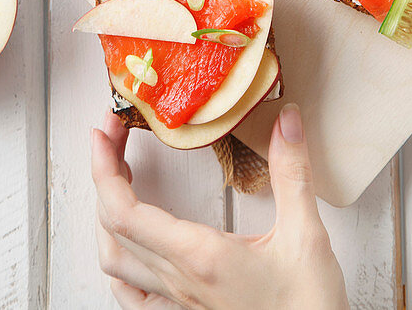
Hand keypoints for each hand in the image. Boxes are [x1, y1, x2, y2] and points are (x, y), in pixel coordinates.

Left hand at [92, 104, 348, 309]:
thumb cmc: (307, 307)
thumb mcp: (305, 234)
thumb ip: (292, 173)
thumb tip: (285, 119)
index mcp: (199, 256)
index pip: (126, 212)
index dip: (104, 169)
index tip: (104, 131)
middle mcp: (180, 281)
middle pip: (113, 228)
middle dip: (104, 176)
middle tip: (112, 137)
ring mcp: (180, 301)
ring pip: (117, 261)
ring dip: (107, 215)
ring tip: (118, 178)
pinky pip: (134, 292)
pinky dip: (121, 259)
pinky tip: (131, 243)